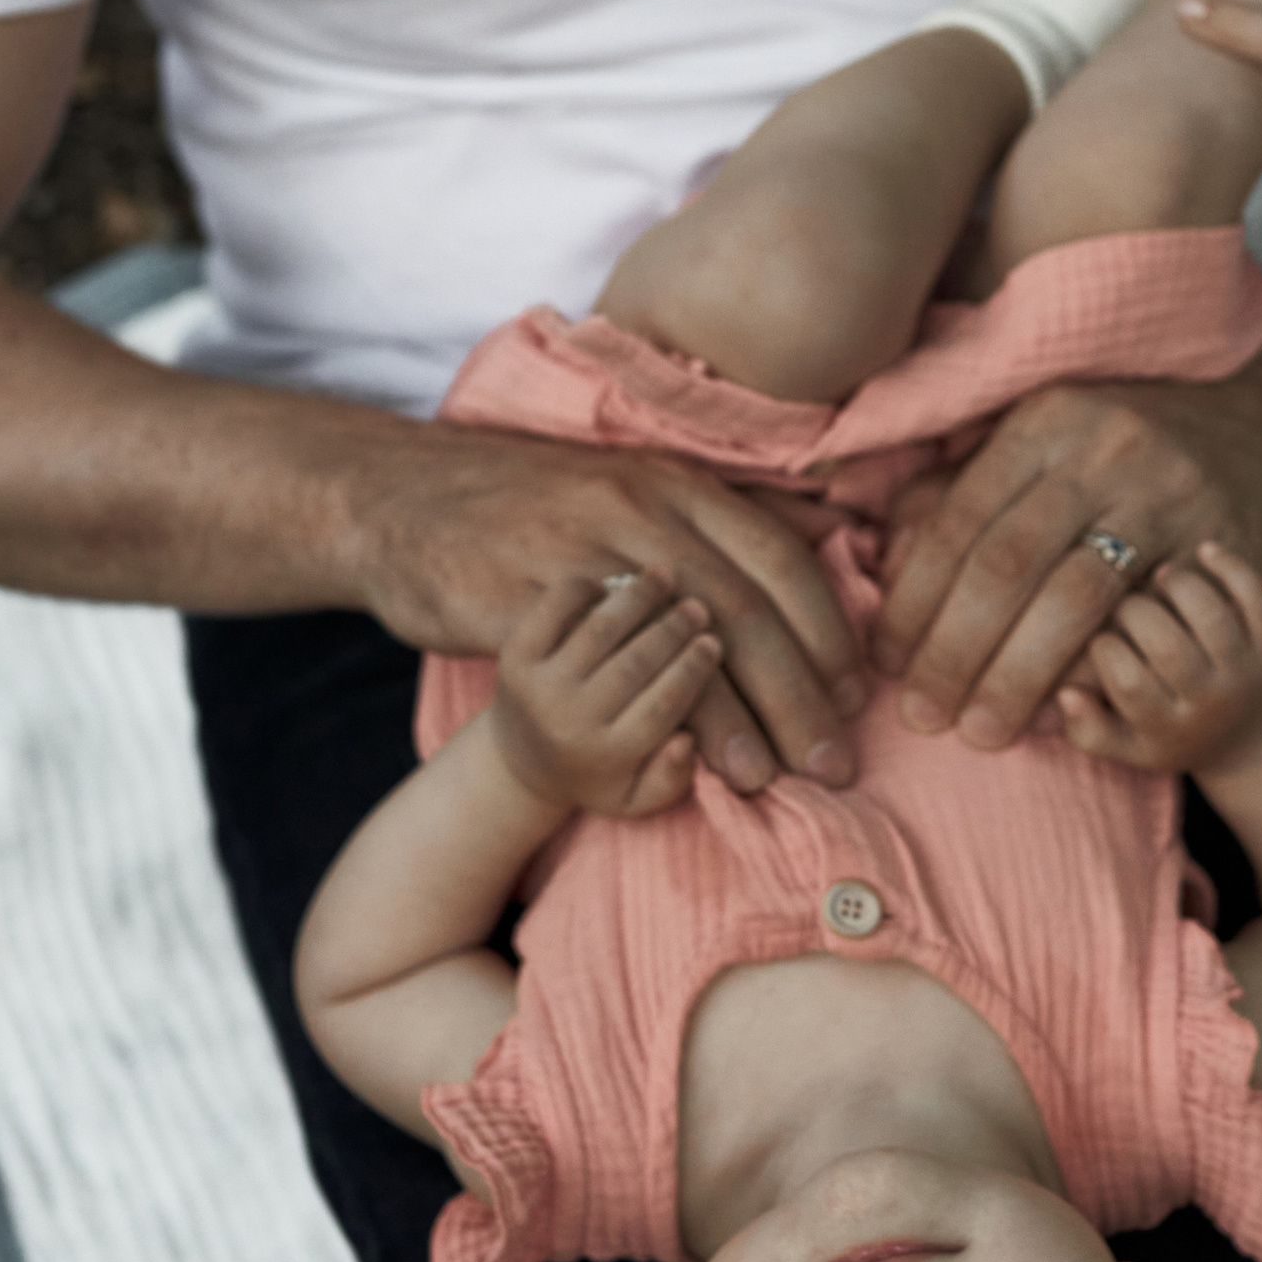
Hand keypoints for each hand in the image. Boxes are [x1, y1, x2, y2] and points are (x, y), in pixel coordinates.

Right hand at [339, 425, 866, 794]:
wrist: (403, 496)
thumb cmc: (536, 501)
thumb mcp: (640, 483)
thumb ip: (732, 513)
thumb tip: (837, 528)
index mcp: (676, 481)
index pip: (779, 558)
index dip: (828, 631)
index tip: (857, 695)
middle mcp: (637, 506)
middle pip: (743, 609)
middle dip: (799, 694)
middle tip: (835, 762)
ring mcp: (577, 550)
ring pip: (677, 642)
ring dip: (733, 719)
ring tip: (768, 780)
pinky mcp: (521, 599)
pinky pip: (599, 669)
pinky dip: (644, 716)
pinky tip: (672, 759)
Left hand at [486, 570, 722, 816]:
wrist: (519, 761)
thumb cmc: (595, 772)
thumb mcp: (635, 797)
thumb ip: (670, 777)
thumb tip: (688, 740)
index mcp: (604, 757)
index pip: (661, 706)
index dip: (693, 670)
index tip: (713, 642)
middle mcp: (568, 723)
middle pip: (634, 664)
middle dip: (674, 630)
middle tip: (698, 608)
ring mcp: (536, 688)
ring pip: (599, 631)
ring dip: (637, 598)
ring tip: (664, 578)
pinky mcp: (513, 658)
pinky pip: (553, 610)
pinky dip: (583, 590)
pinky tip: (609, 583)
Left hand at [873, 361, 1261, 747]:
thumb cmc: (1129, 443)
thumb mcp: (1048, 439)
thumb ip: (966, 489)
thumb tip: (892, 560)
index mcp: (1045, 421)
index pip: (960, 520)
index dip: (916, 598)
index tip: (887, 660)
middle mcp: (1101, 450)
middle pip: (1007, 563)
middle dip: (955, 649)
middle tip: (922, 715)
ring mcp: (1164, 495)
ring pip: (1072, 600)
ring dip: (1017, 675)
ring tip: (980, 730)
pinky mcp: (1214, 543)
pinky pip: (1142, 623)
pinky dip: (1092, 674)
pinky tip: (1057, 711)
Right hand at [1058, 544, 1261, 772]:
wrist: (1251, 739)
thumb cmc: (1173, 734)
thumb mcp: (1128, 746)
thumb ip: (1087, 728)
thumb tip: (1065, 692)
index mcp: (1170, 728)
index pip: (1127, 681)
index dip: (1102, 647)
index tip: (1100, 636)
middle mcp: (1211, 703)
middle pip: (1167, 645)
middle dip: (1133, 611)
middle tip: (1124, 602)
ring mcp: (1246, 671)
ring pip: (1210, 614)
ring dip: (1176, 584)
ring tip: (1157, 578)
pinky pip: (1256, 596)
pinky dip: (1231, 566)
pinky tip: (1203, 550)